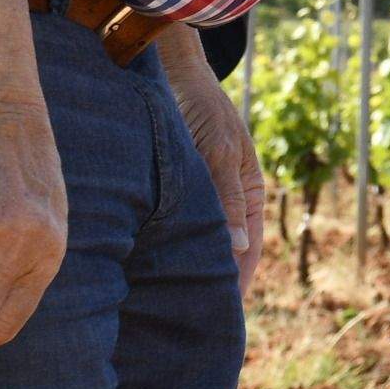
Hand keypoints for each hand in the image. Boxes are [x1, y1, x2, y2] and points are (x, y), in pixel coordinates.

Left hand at [162, 27, 263, 291]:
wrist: (172, 69)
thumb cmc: (200, 107)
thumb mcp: (217, 152)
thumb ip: (226, 198)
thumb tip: (236, 250)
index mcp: (249, 193)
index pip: (247, 252)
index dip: (235, 284)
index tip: (220, 316)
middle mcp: (226, 199)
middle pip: (222, 253)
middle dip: (207, 283)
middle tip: (187, 319)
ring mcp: (200, 194)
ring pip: (194, 243)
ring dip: (182, 269)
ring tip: (161, 303)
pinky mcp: (173, 187)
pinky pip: (172, 227)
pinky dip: (163, 248)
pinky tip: (140, 267)